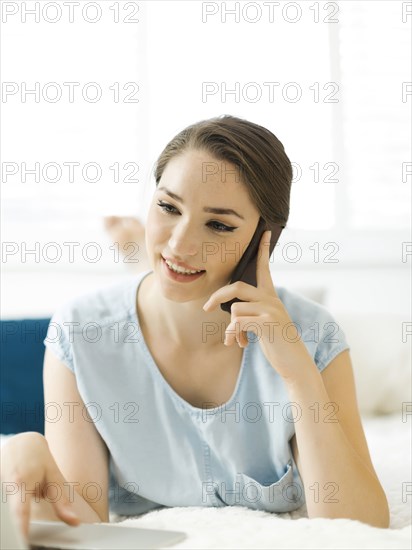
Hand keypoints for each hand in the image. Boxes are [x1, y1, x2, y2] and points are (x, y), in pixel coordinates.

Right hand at [0, 432, 79, 541]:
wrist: (20, 443)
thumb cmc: (38, 459)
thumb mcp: (54, 476)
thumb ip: (62, 501)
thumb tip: (75, 522)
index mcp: (21, 481)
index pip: (20, 510)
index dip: (20, 527)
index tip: (22, 541)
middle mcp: (4, 485)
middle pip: (6, 517)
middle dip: (13, 533)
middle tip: (22, 545)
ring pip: (3, 514)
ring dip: (10, 526)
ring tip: (16, 535)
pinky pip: (1, 510)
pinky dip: (6, 518)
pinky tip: (11, 525)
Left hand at [203, 230, 313, 380]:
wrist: (295, 364)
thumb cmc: (278, 344)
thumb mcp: (265, 324)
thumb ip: (252, 313)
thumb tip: (231, 314)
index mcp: (271, 297)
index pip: (264, 269)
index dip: (262, 250)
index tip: (264, 232)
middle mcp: (272, 299)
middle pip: (237, 287)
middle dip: (218, 296)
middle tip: (207, 308)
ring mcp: (271, 310)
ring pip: (235, 309)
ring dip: (230, 329)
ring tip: (236, 340)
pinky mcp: (268, 322)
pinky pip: (238, 322)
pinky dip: (234, 335)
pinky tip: (241, 344)